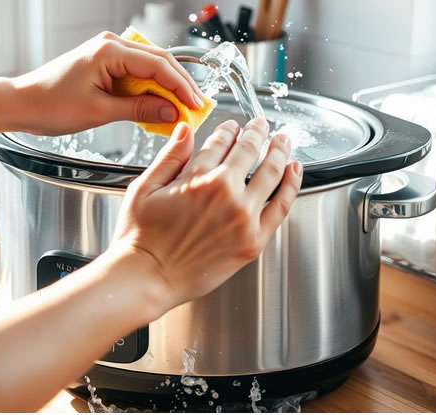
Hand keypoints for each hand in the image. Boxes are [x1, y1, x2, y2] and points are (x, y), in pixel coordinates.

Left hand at [11, 31, 203, 135]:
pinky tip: (160, 104)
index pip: (158, 66)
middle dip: (180, 85)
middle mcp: (111, 45)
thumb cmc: (51, 104)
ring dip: (167, 87)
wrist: (23, 102)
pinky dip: (151, 88)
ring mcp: (108, 52)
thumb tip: (171, 112)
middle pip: (159, 61)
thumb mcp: (100, 111)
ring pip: (150, 66)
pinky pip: (137, 73)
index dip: (181, 87)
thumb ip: (140, 110)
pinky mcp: (106, 63)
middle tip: (197, 107)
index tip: (196, 105)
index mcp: (109, 51)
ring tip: (183, 108)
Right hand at [110, 118, 302, 309]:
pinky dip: (292, 184)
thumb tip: (185, 129)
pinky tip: (295, 170)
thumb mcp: (145, 188)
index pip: (222, 141)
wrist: (147, 278)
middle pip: (250, 151)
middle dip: (257, 132)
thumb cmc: (140, 239)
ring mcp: (244, 218)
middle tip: (261, 125)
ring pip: (272, 173)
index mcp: (199, 177)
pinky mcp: (254, 241)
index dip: (228, 130)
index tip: (232, 127)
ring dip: (280, 150)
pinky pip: (282, 206)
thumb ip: (170, 156)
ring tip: (284, 140)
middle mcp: (226, 194)